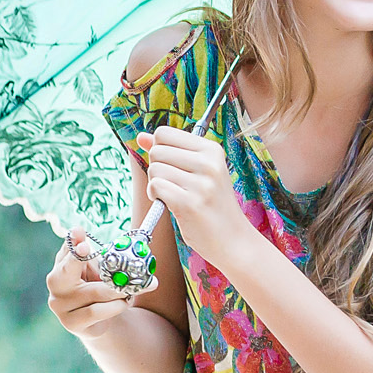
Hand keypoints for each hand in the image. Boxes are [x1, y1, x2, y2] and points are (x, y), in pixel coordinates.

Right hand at [45, 228, 153, 334]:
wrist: (99, 322)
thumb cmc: (100, 290)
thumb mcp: (101, 271)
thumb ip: (108, 259)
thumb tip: (130, 246)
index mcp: (63, 265)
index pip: (66, 250)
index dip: (72, 241)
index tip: (78, 230)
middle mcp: (56, 284)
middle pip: (67, 269)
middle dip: (77, 257)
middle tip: (86, 247)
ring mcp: (60, 305)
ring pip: (93, 292)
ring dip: (117, 290)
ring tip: (130, 290)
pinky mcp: (71, 322)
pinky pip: (97, 311)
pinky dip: (115, 306)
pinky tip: (124, 303)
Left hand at [137, 126, 249, 265]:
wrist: (232, 239)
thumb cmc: (212, 205)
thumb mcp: (198, 172)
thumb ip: (169, 151)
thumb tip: (140, 136)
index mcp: (212, 149)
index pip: (164, 133)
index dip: (159, 149)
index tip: (171, 165)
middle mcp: (209, 163)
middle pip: (157, 150)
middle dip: (156, 167)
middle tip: (173, 184)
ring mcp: (201, 183)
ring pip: (154, 169)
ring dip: (156, 184)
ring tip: (173, 195)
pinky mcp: (190, 203)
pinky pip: (156, 186)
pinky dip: (155, 196)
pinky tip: (169, 204)